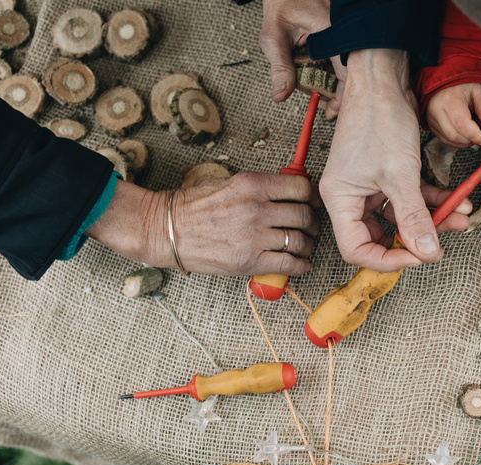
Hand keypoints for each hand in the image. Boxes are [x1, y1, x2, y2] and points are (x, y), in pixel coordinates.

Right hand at [87, 172, 319, 275]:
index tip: (313, 203)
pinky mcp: (250, 261)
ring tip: (304, 245)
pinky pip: (289, 264)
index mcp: (252, 185)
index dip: (312, 197)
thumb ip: (260, 188)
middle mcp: (257, 209)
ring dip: (307, 245)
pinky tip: (301, 263)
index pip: (301, 188)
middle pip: (304, 216)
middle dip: (312, 223)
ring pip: (300, 241)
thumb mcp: (229, 183)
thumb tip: (289, 192)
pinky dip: (301, 265)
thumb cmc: (194, 206)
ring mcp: (254, 236)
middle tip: (311, 226)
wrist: (167, 230)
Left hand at [258, 0, 345, 118]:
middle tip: (320, 105)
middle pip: (348, 75)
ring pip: (344, 69)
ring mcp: (343, 35)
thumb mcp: (273, 38)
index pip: (346, 73)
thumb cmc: (280, 6)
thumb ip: (279, 68)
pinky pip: (339, 60)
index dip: (341, 98)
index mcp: (330, 32)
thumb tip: (280, 96)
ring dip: (331, 84)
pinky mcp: (340, 38)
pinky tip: (316, 74)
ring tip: (315, 90)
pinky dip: (329, 72)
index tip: (328, 113)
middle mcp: (342, 33)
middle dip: (335, 94)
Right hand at [319, 49, 470, 272]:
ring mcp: (370, 186)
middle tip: (443, 241)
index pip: (356, 249)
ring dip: (432, 219)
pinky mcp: (388, 175)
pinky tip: (457, 201)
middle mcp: (351, 197)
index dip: (388, 259)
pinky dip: (433, 201)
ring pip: (401, 218)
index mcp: (339, 199)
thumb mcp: (400, 173)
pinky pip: (410, 198)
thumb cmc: (379, 119)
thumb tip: (427, 252)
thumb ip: (414, 216)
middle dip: (416, 239)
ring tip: (461, 216)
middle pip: (381, 236)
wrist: (384, 80)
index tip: (419, 256)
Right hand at [425, 83, 480, 148]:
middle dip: (472, 139)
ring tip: (473, 128)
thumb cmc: (462, 86)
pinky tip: (465, 132)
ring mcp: (432, 120)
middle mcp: (437, 111)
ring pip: (450, 140)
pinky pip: (446, 140)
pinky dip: (459, 141)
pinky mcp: (432, 127)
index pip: (461, 123)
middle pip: (455, 135)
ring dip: (466, 141)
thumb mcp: (478, 91)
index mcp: (449, 99)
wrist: (445, 83)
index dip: (475, 135)